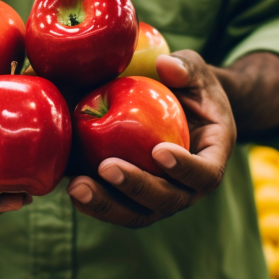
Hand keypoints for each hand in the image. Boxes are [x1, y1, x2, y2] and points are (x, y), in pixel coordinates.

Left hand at [66, 50, 235, 227]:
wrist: (177, 109)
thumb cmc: (189, 87)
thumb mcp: (195, 72)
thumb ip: (186, 68)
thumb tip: (167, 65)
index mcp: (211, 158)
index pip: (205, 173)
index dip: (185, 168)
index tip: (160, 151)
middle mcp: (187, 188)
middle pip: (166, 200)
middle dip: (135, 187)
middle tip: (107, 167)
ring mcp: (158, 198)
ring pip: (136, 213)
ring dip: (106, 204)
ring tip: (77, 187)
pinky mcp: (131, 199)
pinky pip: (113, 207)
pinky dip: (91, 202)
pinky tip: (67, 186)